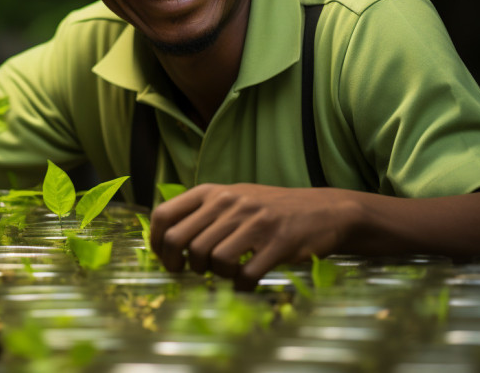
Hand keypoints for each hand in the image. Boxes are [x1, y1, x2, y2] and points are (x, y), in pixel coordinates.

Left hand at [149, 183, 356, 289]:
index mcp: (213, 192)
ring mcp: (254, 222)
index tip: (164, 258)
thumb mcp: (233, 198)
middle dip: (181, 264)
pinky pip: (245, 275)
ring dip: (215, 275)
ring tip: (226, 273)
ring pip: (211, 259)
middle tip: (192, 272)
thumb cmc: (270, 209)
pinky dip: (241, 286)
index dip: (155, 242)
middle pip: (182, 242)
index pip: (165, 214)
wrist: (324, 210)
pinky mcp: (277, 243)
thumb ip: (202, 212)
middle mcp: (230, 203)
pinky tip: (246, 282)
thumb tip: (164, 238)